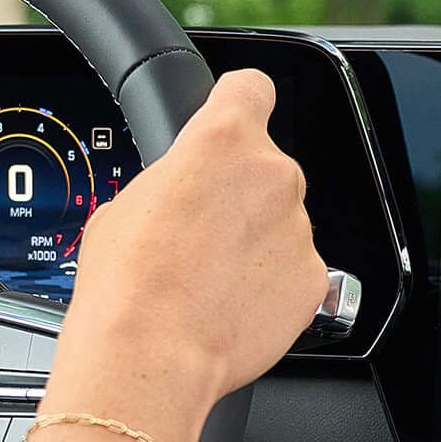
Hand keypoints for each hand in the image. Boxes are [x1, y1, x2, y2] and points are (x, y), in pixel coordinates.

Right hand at [51, 69, 327, 427]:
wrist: (151, 353)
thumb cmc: (129, 282)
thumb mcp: (127, 203)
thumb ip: (173, 179)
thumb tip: (180, 195)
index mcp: (223, 139)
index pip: (251, 88)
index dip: (239, 104)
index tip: (233, 118)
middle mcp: (273, 175)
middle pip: (265, 168)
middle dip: (240, 195)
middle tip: (201, 232)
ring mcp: (299, 229)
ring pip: (281, 224)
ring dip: (256, 243)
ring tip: (211, 278)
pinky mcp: (313, 279)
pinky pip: (295, 271)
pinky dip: (272, 286)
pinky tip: (233, 305)